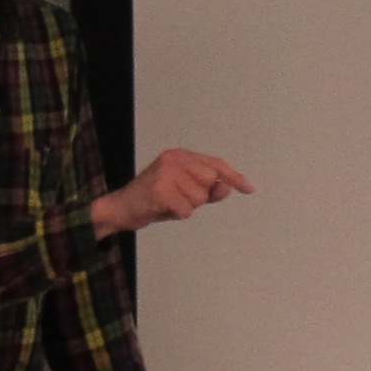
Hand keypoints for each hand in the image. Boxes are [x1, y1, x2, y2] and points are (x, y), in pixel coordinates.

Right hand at [93, 148, 254, 236]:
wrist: (121, 209)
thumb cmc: (155, 201)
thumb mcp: (184, 194)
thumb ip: (208, 191)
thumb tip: (227, 187)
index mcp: (180, 155)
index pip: (215, 164)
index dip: (233, 177)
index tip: (249, 189)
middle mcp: (174, 158)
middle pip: (209, 182)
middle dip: (198, 197)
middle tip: (176, 199)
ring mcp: (166, 172)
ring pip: (199, 198)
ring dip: (186, 207)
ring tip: (167, 204)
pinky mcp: (159, 189)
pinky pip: (186, 210)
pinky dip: (177, 215)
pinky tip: (161, 209)